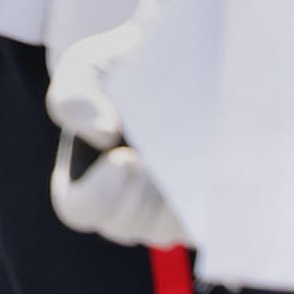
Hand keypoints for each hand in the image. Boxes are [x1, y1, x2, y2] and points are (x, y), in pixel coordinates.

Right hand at [45, 2, 186, 247]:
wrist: (177, 64)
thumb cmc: (120, 69)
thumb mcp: (85, 68)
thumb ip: (76, 98)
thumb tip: (104, 133)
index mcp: (81, 183)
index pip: (82, 209)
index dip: (100, 193)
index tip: (125, 159)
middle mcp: (122, 210)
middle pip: (127, 224)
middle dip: (143, 192)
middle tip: (162, 154)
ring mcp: (164, 218)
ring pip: (168, 228)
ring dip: (178, 194)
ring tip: (193, 153)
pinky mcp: (205, 214)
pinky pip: (207, 225)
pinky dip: (210, 197)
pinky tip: (217, 163)